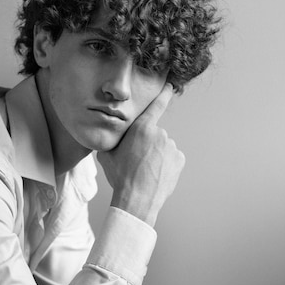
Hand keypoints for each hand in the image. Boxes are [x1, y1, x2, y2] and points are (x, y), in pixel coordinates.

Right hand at [97, 84, 184, 226]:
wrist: (137, 200)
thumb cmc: (120, 177)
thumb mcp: (107, 154)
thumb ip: (112, 139)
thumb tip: (105, 132)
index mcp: (142, 129)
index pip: (156, 105)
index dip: (164, 93)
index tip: (170, 84)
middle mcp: (160, 133)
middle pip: (153, 134)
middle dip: (147, 143)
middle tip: (136, 161)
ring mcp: (171, 147)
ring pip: (163, 147)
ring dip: (156, 155)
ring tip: (145, 171)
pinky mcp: (179, 159)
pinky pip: (171, 158)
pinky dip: (165, 164)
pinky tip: (155, 175)